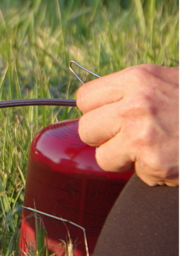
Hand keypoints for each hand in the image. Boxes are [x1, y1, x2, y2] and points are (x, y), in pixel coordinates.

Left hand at [76, 64, 178, 186]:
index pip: (84, 98)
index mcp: (136, 80)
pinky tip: (174, 160)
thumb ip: (132, 92)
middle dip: (106, 138)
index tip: (110, 118)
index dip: (96, 112)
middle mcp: (135, 105)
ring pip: (104, 157)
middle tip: (130, 139)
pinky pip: (137, 175)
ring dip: (126, 159)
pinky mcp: (155, 162)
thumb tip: (98, 106)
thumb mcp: (167, 82)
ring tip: (154, 150)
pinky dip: (154, 173)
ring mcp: (142, 134)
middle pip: (87, 129)